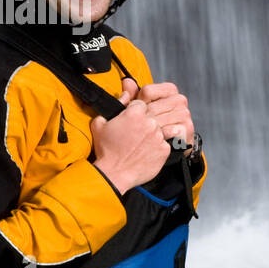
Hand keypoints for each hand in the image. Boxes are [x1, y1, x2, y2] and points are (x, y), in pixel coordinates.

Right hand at [91, 79, 169, 193]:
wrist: (114, 174)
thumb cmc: (105, 150)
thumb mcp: (100, 124)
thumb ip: (115, 105)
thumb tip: (126, 93)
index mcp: (134, 113)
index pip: (142, 103)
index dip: (137, 111)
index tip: (133, 119)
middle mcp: (150, 122)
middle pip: (154, 114)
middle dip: (147, 120)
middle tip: (139, 132)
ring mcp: (159, 136)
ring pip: (163, 127)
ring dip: (156, 132)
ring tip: (145, 141)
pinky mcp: (165, 149)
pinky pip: (168, 142)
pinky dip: (160, 145)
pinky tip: (150, 151)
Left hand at [134, 82, 194, 148]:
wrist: (171, 144)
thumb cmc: (155, 124)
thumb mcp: (141, 108)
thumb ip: (133, 95)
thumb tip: (127, 82)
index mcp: (169, 90)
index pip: (148, 91)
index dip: (138, 103)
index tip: (139, 112)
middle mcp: (179, 100)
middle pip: (151, 107)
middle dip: (143, 119)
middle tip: (140, 127)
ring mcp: (184, 113)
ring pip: (158, 121)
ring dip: (150, 130)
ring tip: (148, 134)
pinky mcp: (187, 128)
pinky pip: (166, 131)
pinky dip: (160, 137)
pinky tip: (158, 139)